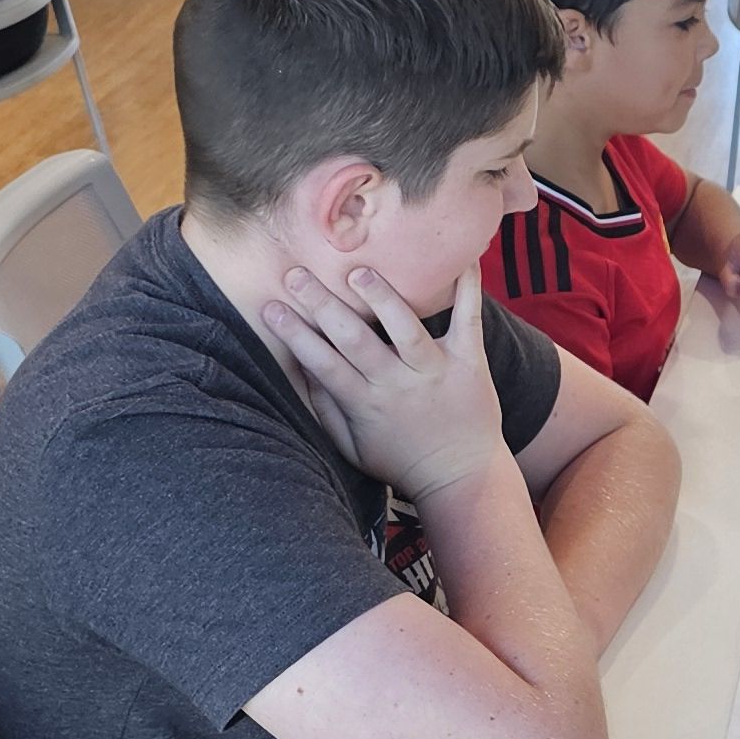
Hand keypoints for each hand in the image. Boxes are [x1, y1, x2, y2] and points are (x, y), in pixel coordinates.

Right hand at [260, 265, 505, 503]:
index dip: (294, 336)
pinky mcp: (469, 361)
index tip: (270, 307)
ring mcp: (435, 370)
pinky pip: (468, 320)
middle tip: (296, 274)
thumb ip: (325, 409)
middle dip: (322, 306)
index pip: (323, 364)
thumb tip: (298, 368)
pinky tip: (461, 260)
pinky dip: (467, 290)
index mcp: (365, 404)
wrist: (462, 477)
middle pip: (354, 340)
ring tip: (359, 272)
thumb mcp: (353, 447)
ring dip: (381, 298)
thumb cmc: (401, 461)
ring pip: (405, 328)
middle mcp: (397, 383)